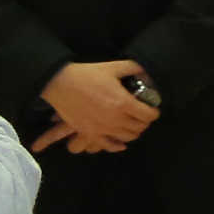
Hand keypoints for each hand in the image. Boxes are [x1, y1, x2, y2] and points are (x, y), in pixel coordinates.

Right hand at [36, 59, 160, 153]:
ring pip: (127, 138)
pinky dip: (117, 145)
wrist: (59, 84)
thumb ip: (133, 69)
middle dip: (144, 122)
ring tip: (132, 125)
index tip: (152, 109)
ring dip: (133, 132)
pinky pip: (108, 146)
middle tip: (142, 116)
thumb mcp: (113, 67)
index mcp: (123, 103)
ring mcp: (102, 128)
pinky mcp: (89, 133)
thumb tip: (147, 74)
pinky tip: (121, 143)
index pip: (148, 115)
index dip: (153, 113)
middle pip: (139, 128)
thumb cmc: (86, 75)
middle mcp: (115, 119)